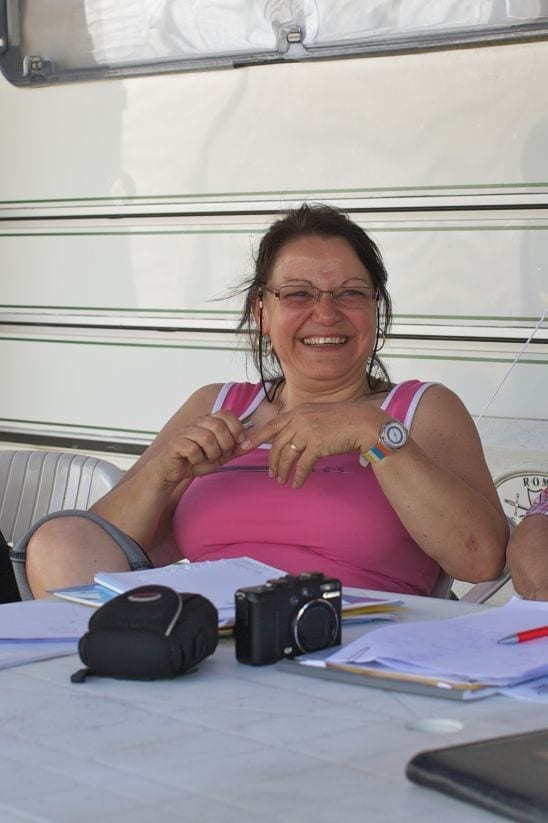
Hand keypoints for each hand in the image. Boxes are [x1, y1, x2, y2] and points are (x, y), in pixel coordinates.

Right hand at [151, 410, 246, 486]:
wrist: (174, 472)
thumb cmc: (197, 461)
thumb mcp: (222, 455)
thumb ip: (236, 448)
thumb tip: (253, 441)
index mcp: (209, 421)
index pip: (227, 414)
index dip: (236, 428)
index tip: (238, 443)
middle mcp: (196, 423)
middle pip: (218, 425)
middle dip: (225, 444)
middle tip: (221, 455)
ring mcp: (185, 431)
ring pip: (206, 437)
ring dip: (212, 453)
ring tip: (208, 459)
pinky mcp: (175, 443)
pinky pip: (192, 449)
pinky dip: (197, 459)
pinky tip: (194, 461)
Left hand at [238, 401, 385, 488]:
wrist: (364, 423)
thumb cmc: (343, 420)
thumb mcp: (318, 414)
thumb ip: (302, 422)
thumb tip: (290, 437)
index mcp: (298, 411)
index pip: (271, 425)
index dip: (256, 437)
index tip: (243, 446)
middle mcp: (300, 419)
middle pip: (277, 444)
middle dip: (272, 461)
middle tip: (270, 473)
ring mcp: (308, 431)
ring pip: (287, 455)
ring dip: (282, 470)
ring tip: (281, 481)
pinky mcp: (318, 445)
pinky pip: (302, 465)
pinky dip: (298, 477)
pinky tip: (297, 484)